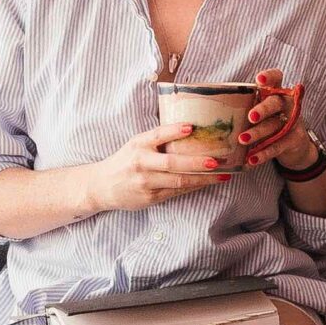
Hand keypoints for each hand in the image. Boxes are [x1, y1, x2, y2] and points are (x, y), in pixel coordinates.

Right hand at [91, 122, 226, 212]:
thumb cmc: (126, 161)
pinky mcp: (150, 198)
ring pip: (178, 181)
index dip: (174, 131)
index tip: (192, 127)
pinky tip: (207, 182)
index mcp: (138, 145)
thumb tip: (191, 129)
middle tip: (216, 161)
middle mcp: (141, 163)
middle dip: (196, 162)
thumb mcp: (136, 144)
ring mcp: (145, 183)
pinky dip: (194, 187)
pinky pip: (176, 191)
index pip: (157, 135)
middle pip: (172, 163)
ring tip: (222, 174)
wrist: (103, 186)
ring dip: (203, 178)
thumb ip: (157, 139)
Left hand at [241, 70, 313, 170]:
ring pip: (274, 126)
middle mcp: (286, 103)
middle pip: (276, 102)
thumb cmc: (268, 121)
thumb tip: (207, 111)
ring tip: (242, 140)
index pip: (276, 77)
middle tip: (250, 117)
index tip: (259, 79)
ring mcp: (293, 121)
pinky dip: (264, 153)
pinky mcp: (295, 139)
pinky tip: (251, 159)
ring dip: (258, 133)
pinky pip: (278, 146)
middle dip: (263, 109)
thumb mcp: (259, 110)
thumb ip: (242, 106)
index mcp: (275, 92)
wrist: (294, 144)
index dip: (269, 76)